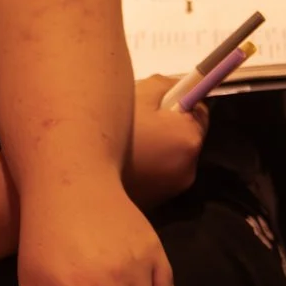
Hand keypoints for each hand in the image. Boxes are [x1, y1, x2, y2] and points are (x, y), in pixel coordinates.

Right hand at [125, 76, 208, 207]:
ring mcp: (173, 189)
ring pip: (171, 154)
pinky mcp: (157, 201)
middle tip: (138, 119)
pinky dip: (148, 164)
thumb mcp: (139, 94)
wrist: (85, 179)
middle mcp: (189, 168)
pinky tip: (124, 161)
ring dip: (158, 145)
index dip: (181, 99)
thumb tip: (178, 87)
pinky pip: (159, 173)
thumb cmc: (112, 133)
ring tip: (127, 142)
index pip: (200, 109)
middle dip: (167, 123)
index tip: (160, 99)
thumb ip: (166, 84)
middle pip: (185, 134)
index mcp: (189, 139)